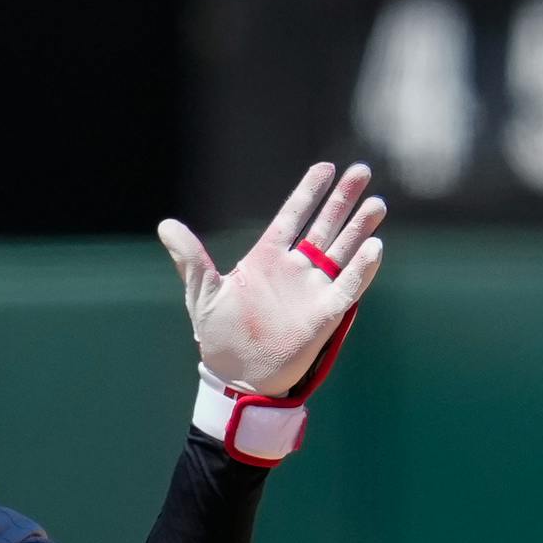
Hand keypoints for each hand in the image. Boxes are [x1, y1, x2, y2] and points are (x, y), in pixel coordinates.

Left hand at [158, 163, 387, 397]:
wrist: (236, 375)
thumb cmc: (219, 334)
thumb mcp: (203, 293)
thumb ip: (190, 258)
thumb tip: (166, 225)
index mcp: (266, 259)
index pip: (292, 217)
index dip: (309, 192)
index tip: (325, 167)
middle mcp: (295, 269)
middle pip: (324, 226)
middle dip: (342, 200)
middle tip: (361, 171)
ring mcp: (313, 289)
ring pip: (343, 251)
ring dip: (360, 228)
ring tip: (376, 203)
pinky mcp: (326, 314)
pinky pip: (349, 287)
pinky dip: (362, 268)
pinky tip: (374, 247)